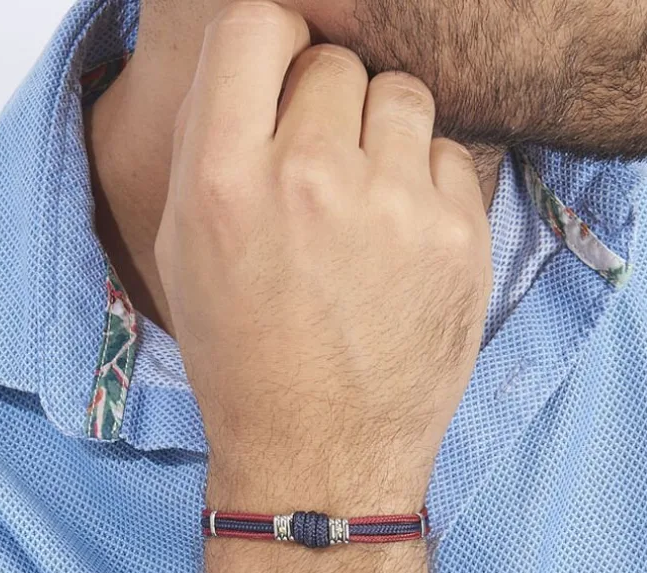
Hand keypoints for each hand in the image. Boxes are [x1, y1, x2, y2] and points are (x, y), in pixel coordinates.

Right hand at [154, 0, 493, 511]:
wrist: (321, 455)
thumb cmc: (246, 362)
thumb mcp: (188, 252)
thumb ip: (213, 145)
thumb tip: (255, 65)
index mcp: (224, 179)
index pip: (257, 25)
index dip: (275, 42)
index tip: (285, 75)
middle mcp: (311, 179)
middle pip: (337, 63)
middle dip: (330, 105)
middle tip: (327, 168)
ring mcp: (395, 207)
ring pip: (402, 97)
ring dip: (385, 134)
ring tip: (371, 202)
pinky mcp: (459, 238)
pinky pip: (451, 155)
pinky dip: (430, 183)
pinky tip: (408, 240)